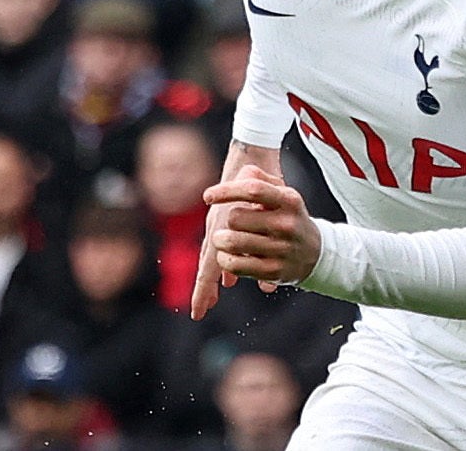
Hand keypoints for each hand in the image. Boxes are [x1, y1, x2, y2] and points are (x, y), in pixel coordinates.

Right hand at [190, 191, 261, 318]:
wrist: (251, 154)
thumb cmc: (258, 179)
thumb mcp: (263, 206)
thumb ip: (265, 242)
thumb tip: (267, 271)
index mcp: (222, 227)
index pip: (209, 266)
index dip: (203, 290)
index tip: (199, 312)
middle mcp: (218, 226)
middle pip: (208, 263)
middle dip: (205, 287)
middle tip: (203, 309)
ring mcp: (220, 221)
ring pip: (214, 253)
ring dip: (216, 275)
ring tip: (213, 297)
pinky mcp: (225, 215)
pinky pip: (221, 240)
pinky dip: (226, 258)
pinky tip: (230, 274)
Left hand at [202, 165, 321, 290]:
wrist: (316, 252)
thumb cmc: (289, 217)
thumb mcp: (282, 194)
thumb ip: (259, 178)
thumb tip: (241, 173)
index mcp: (289, 199)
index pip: (253, 190)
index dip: (226, 191)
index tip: (207, 196)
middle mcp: (287, 223)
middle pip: (235, 217)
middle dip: (226, 220)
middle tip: (233, 223)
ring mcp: (281, 249)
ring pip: (232, 242)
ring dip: (220, 241)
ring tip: (224, 240)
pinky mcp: (273, 271)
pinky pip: (235, 265)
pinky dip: (224, 259)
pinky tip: (228, 255)